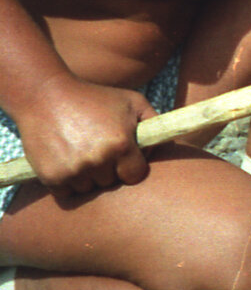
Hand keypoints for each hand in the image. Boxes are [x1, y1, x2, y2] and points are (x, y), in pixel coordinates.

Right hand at [18, 75, 155, 197]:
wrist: (46, 95)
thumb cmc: (95, 97)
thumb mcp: (131, 101)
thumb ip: (155, 122)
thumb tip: (165, 147)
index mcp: (121, 144)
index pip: (135, 175)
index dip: (131, 166)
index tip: (123, 156)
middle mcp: (98, 159)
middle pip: (111, 183)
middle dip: (108, 169)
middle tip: (97, 148)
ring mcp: (73, 170)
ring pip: (89, 189)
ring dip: (87, 177)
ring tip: (80, 151)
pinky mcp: (52, 177)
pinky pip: (67, 193)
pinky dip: (67, 182)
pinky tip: (66, 159)